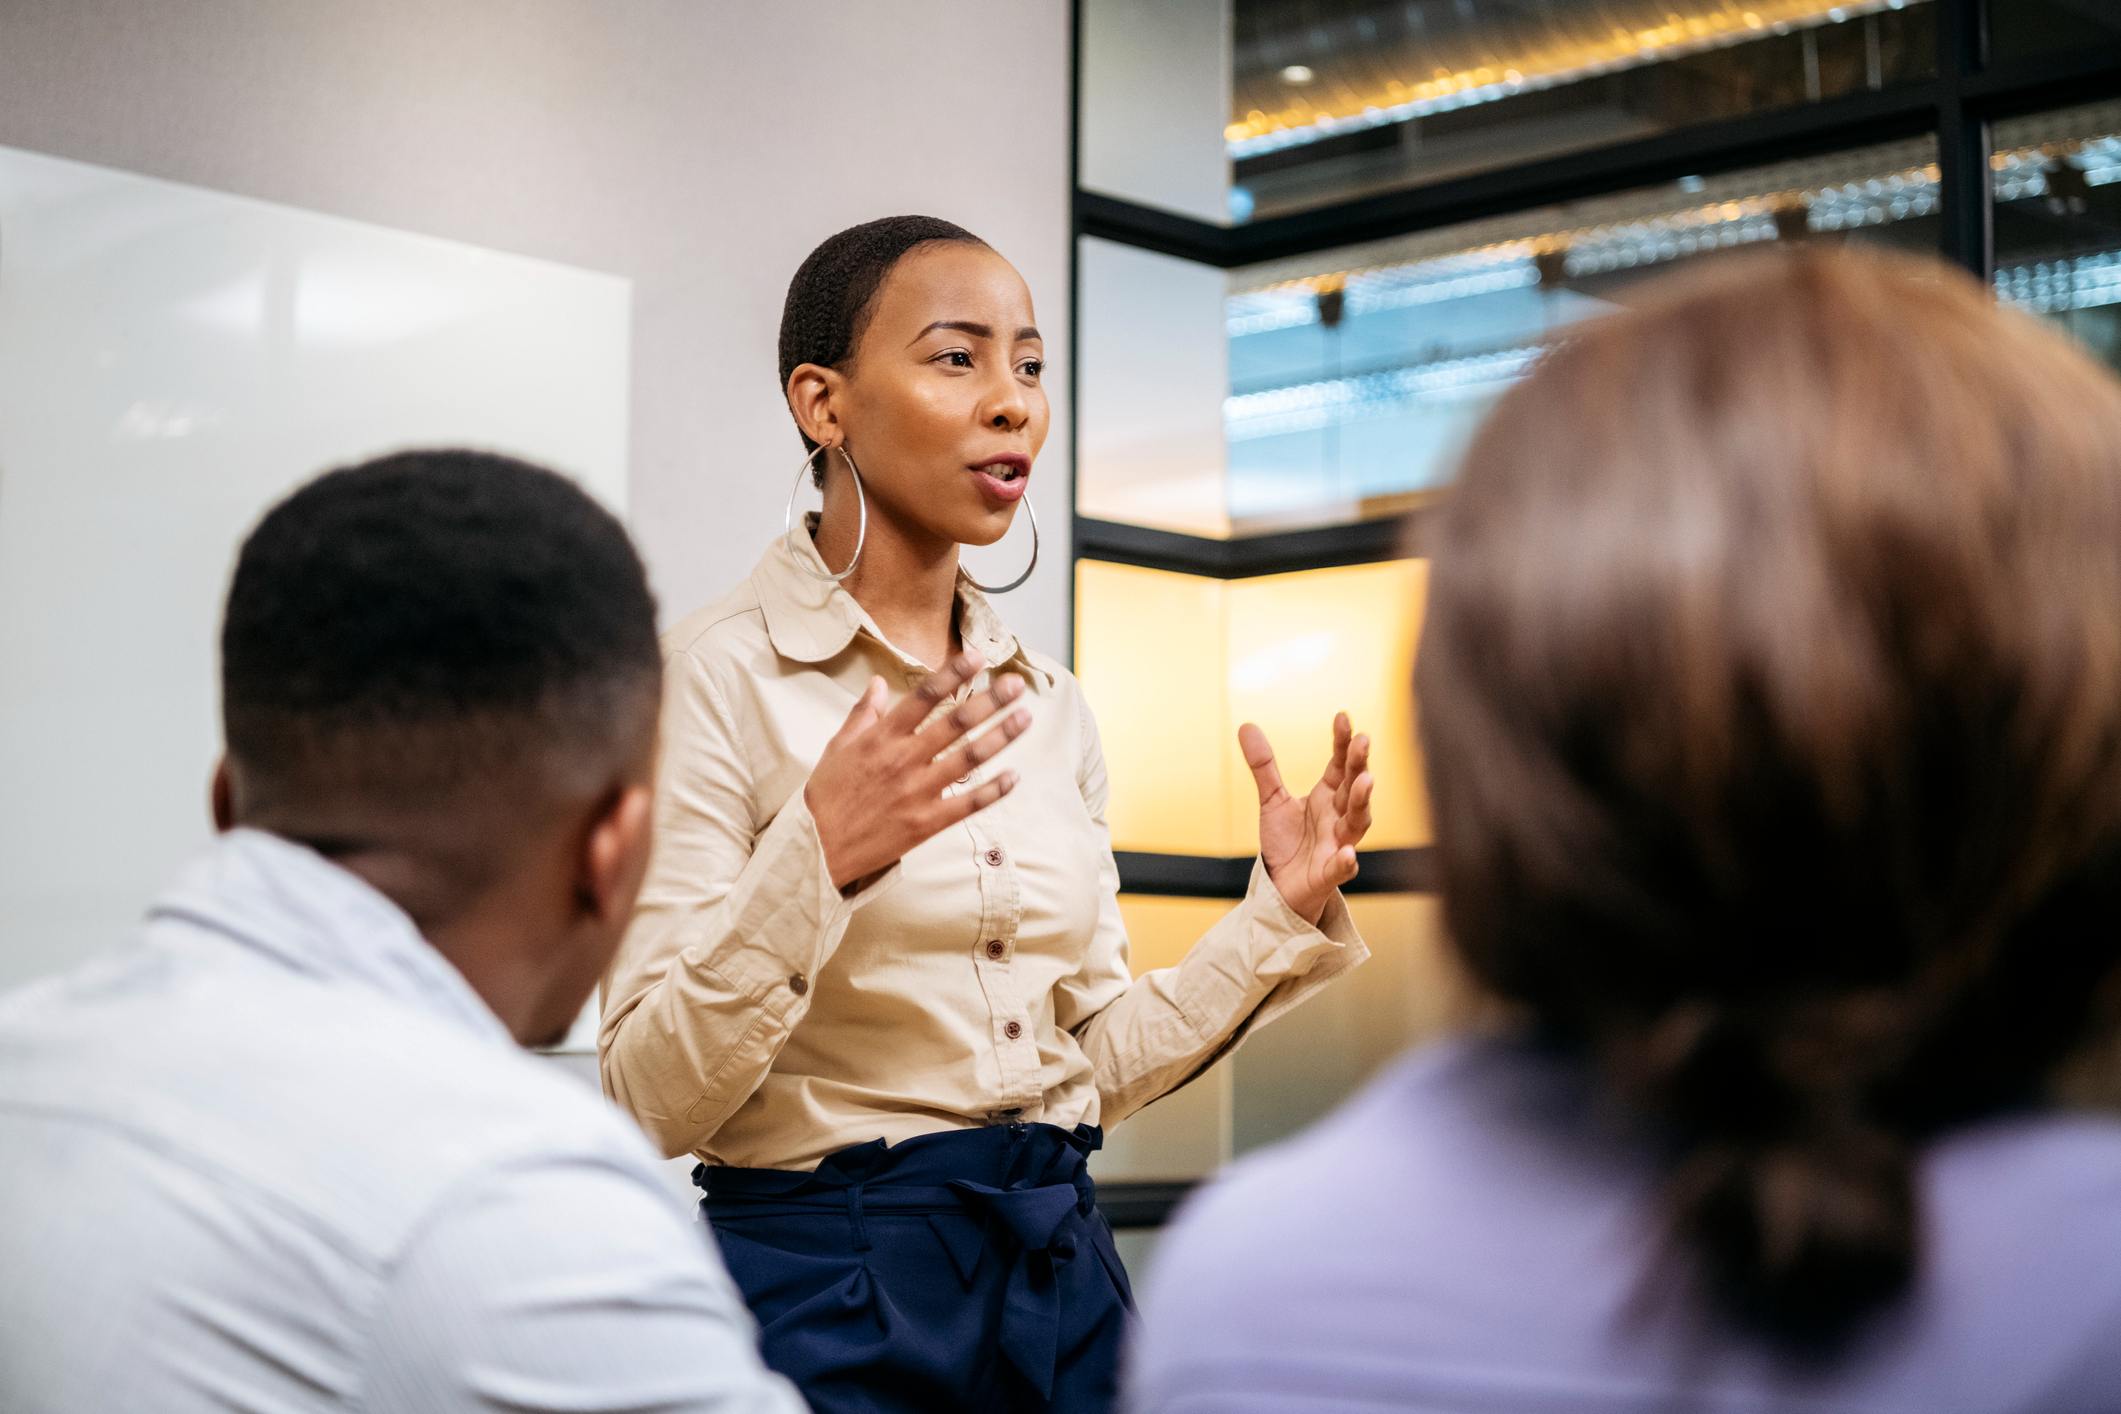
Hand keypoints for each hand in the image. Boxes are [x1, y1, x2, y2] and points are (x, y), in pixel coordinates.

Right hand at [806, 650, 1030, 890]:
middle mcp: (903, 760)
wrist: (819, 848)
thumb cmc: (827, 797)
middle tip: (1016, 684)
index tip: (978, 657)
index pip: (924, 696)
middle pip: (955, 723)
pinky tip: (1015, 776)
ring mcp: (917, 792)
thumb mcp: (837, 747)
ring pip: (968, 759)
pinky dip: (993, 791)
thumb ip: (862, 714)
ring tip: (1025, 718)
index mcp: (881, 737)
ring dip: (1000, 737)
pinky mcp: (926, 822)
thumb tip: (876, 682)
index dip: (953, 674)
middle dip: (990, 700)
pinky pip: (967, 804)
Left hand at [1242, 712, 1373, 926]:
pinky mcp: (1330, 873)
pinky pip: (1342, 867)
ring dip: (1363, 802)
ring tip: (1366, 781)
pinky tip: (1348, 853)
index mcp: (1329, 796)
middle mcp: (1339, 816)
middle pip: (1354, 787)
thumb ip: (1264, 766)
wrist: (1282, 887)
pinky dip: (1346, 861)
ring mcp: (1338, 844)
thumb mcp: (1272, 800)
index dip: (1342, 742)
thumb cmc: (1287, 843)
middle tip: (1363, 741)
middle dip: (1359, 764)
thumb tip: (1246, 726)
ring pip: (1357, 822)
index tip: (1343, 717)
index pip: (1340, 765)